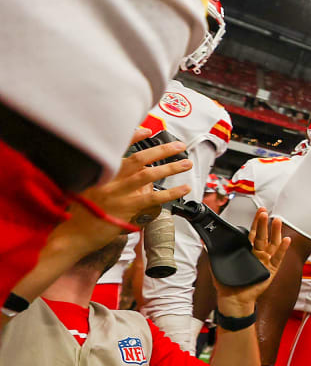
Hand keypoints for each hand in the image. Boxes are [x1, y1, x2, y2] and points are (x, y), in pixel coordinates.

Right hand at [73, 127, 191, 244]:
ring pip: (148, 175)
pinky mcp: (126, 208)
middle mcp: (108, 179)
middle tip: (178, 145)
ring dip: (170, 167)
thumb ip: (112, 181)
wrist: (70, 235)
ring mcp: (117, 193)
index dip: (133, 137)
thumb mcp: (89, 190)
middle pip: (138, 159)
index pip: (116, 149)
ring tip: (185, 163)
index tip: (147, 130)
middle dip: (161, 150)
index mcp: (98, 171)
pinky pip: (152, 197)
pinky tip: (183, 188)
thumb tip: (140, 179)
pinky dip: (170, 192)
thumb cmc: (80, 213)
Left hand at [213, 209, 288, 316]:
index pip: (253, 233)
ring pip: (272, 244)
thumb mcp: (219, 264)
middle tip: (265, 212)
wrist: (233, 299)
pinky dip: (283, 250)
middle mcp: (258, 254)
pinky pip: (278, 258)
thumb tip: (206, 240)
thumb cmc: (227, 283)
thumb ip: (214, 252)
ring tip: (277, 221)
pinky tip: (286, 240)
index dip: (256, 222)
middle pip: (263, 236)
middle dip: (264, 223)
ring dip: (275, 232)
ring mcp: (266, 262)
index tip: (260, 212)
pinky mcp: (271, 271)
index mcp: (247, 251)